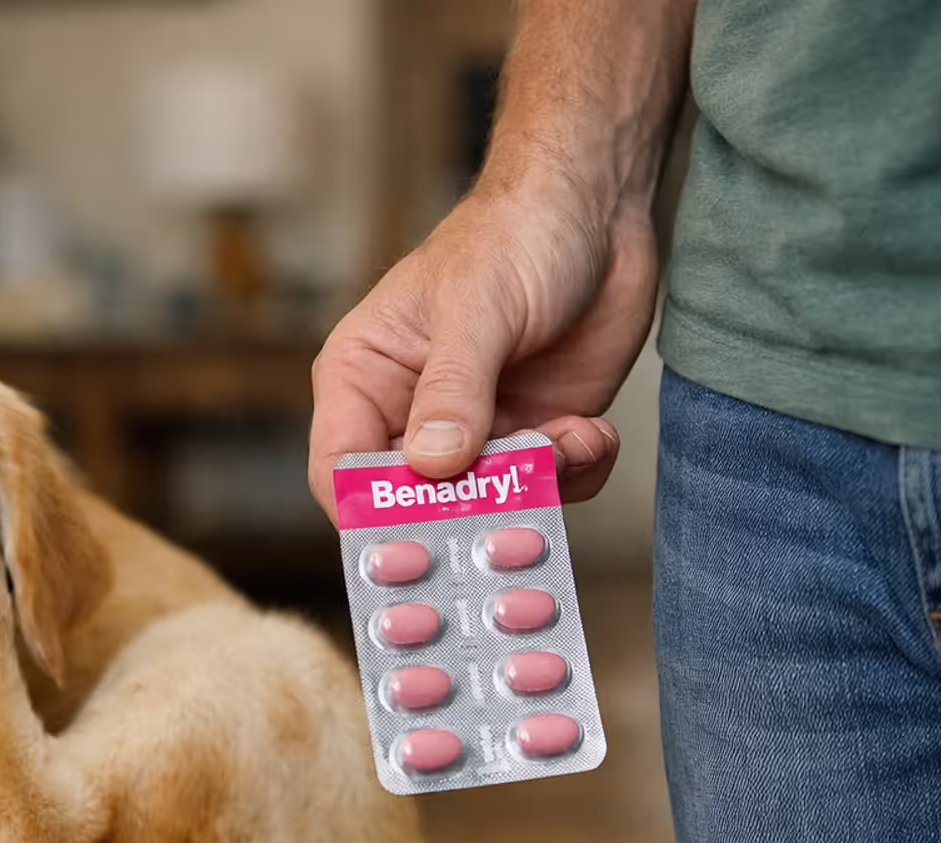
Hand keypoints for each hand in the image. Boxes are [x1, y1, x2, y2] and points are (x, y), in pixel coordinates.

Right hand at [309, 180, 657, 517]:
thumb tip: (431, 466)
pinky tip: (591, 431)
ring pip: (489, 505)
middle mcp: (410, 415)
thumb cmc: (513, 233)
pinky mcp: (535, 434)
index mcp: (365, 379)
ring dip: (536, 489)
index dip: (370, 514)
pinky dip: (576, 473)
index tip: (419, 536)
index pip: (341, 471)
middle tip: (515, 508)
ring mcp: (475, 431)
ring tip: (571, 440)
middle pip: (414, 504)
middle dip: (468, 513)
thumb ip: (452, 390)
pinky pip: (548, 489)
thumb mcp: (476, 308)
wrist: (599, 207)